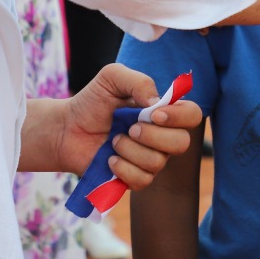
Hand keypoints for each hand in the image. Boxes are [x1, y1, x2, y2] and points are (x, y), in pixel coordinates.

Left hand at [58, 64, 202, 187]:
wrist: (67, 128)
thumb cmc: (92, 101)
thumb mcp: (112, 78)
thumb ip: (138, 82)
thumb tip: (157, 103)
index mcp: (162, 111)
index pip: (192, 115)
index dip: (179, 116)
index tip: (154, 113)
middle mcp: (162, 136)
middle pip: (182, 143)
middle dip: (153, 136)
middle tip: (129, 128)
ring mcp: (150, 159)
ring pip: (158, 162)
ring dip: (131, 150)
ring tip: (113, 141)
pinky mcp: (134, 179)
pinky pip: (142, 181)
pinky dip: (123, 168)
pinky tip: (110, 159)